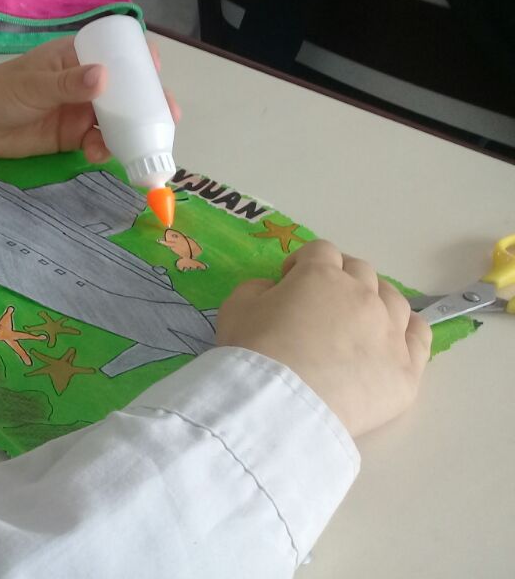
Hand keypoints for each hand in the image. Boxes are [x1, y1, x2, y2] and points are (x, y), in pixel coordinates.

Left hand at [0, 37, 178, 159]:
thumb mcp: (33, 85)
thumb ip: (67, 84)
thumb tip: (103, 77)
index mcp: (78, 57)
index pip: (118, 53)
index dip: (142, 60)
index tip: (157, 72)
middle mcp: (87, 83)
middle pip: (128, 91)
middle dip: (149, 103)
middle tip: (167, 117)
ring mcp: (82, 111)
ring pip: (119, 120)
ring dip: (134, 131)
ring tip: (142, 145)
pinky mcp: (73, 137)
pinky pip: (99, 142)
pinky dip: (106, 149)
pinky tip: (100, 154)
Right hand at [216, 240, 431, 437]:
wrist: (282, 406)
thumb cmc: (255, 352)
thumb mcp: (236, 308)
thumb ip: (257, 288)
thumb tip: (274, 290)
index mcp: (321, 275)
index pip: (320, 251)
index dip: (303, 262)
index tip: (290, 280)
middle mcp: (362, 295)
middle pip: (360, 270)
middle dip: (339, 277)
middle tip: (321, 301)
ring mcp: (390, 330)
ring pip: (393, 298)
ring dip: (375, 299)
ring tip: (358, 320)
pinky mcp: (406, 368)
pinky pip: (420, 336)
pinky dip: (408, 330)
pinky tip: (393, 337)